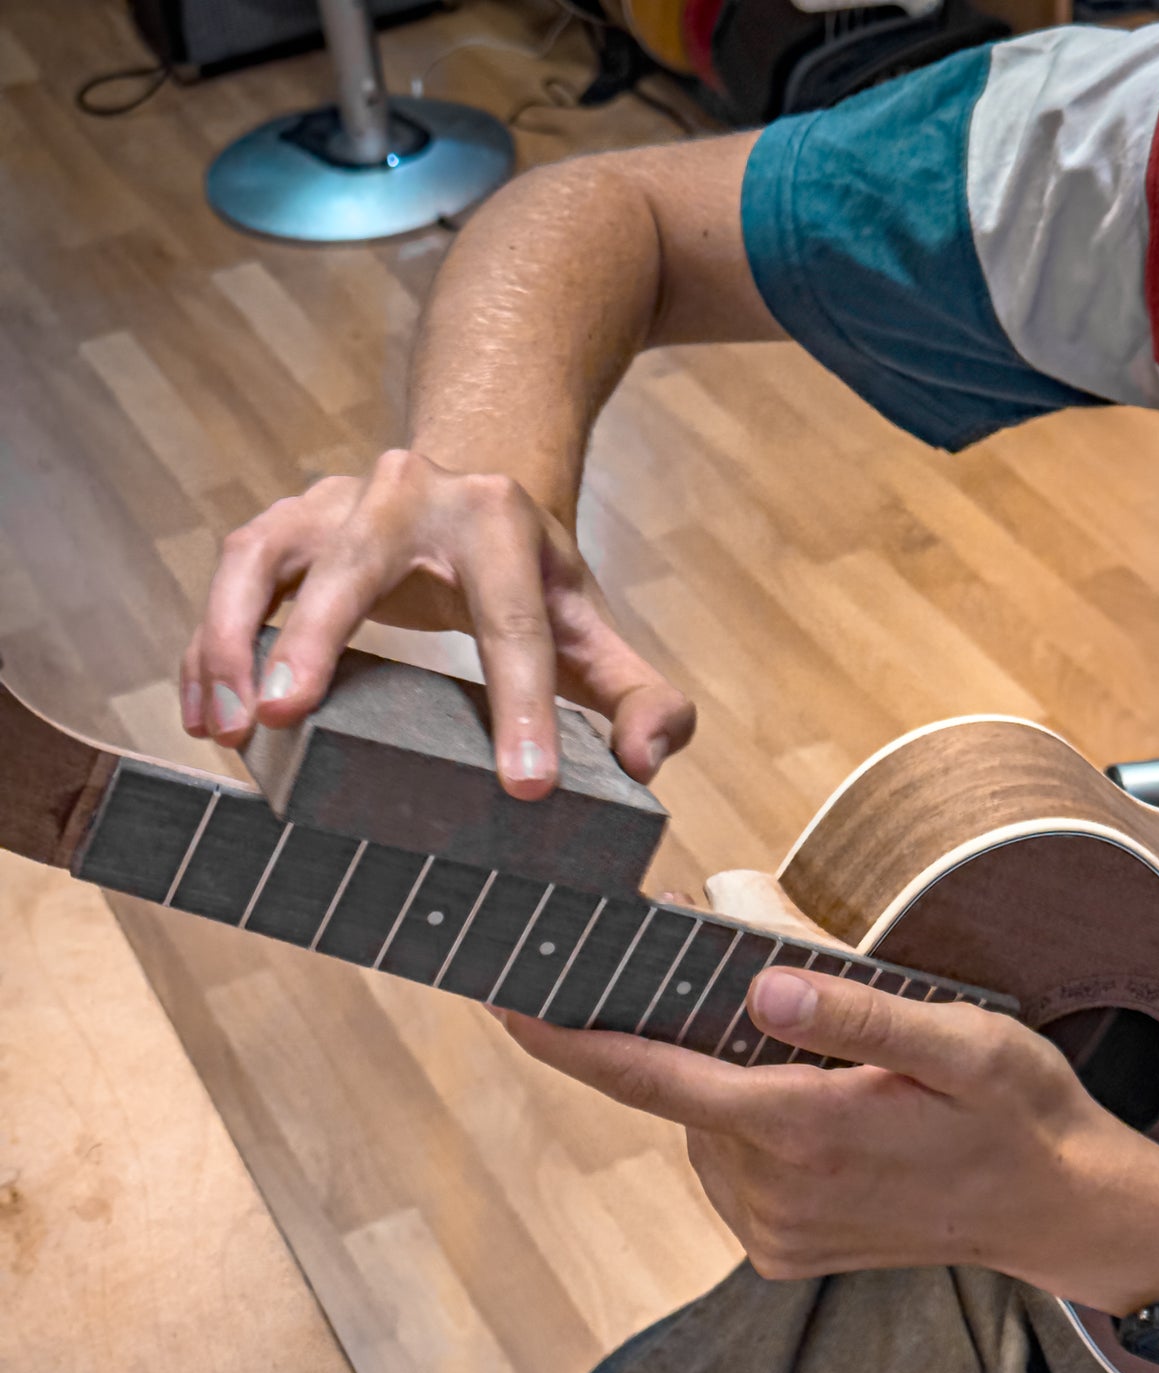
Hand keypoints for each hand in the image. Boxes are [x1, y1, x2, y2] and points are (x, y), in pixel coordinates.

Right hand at [180, 450, 694, 797]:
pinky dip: (211, 645)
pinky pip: (234, 576)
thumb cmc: (530, 582)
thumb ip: (643, 700)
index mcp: (502, 521)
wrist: (470, 491)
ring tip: (226, 730)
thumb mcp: (596, 634)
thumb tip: (646, 763)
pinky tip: (205, 717)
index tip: (524, 788)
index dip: (524, 708)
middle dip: (321, 634)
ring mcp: (336, 501)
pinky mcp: (287, 525)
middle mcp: (411, 492)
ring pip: (266, 553)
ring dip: (235, 637)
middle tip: (290, 717)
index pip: (514, 622)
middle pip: (358, 559)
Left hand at [505, 958, 1158, 1313]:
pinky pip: (729, 1170)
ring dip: (731, 1089)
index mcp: (804, 1131)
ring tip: (819, 1071)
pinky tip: (817, 1115)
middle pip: (682, 1094)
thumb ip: (861, 1013)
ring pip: (705, 1131)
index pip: (655, 1078)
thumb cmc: (1018, 1113)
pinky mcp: (780, 1253)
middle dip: (693, 1040)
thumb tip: (763, 986)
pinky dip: (749, 1131)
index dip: (573, 1041)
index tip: (508, 1003)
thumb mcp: (965, 1040)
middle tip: (750, 994)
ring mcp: (772, 1233)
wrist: (1060, 1214)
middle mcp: (772, 1193)